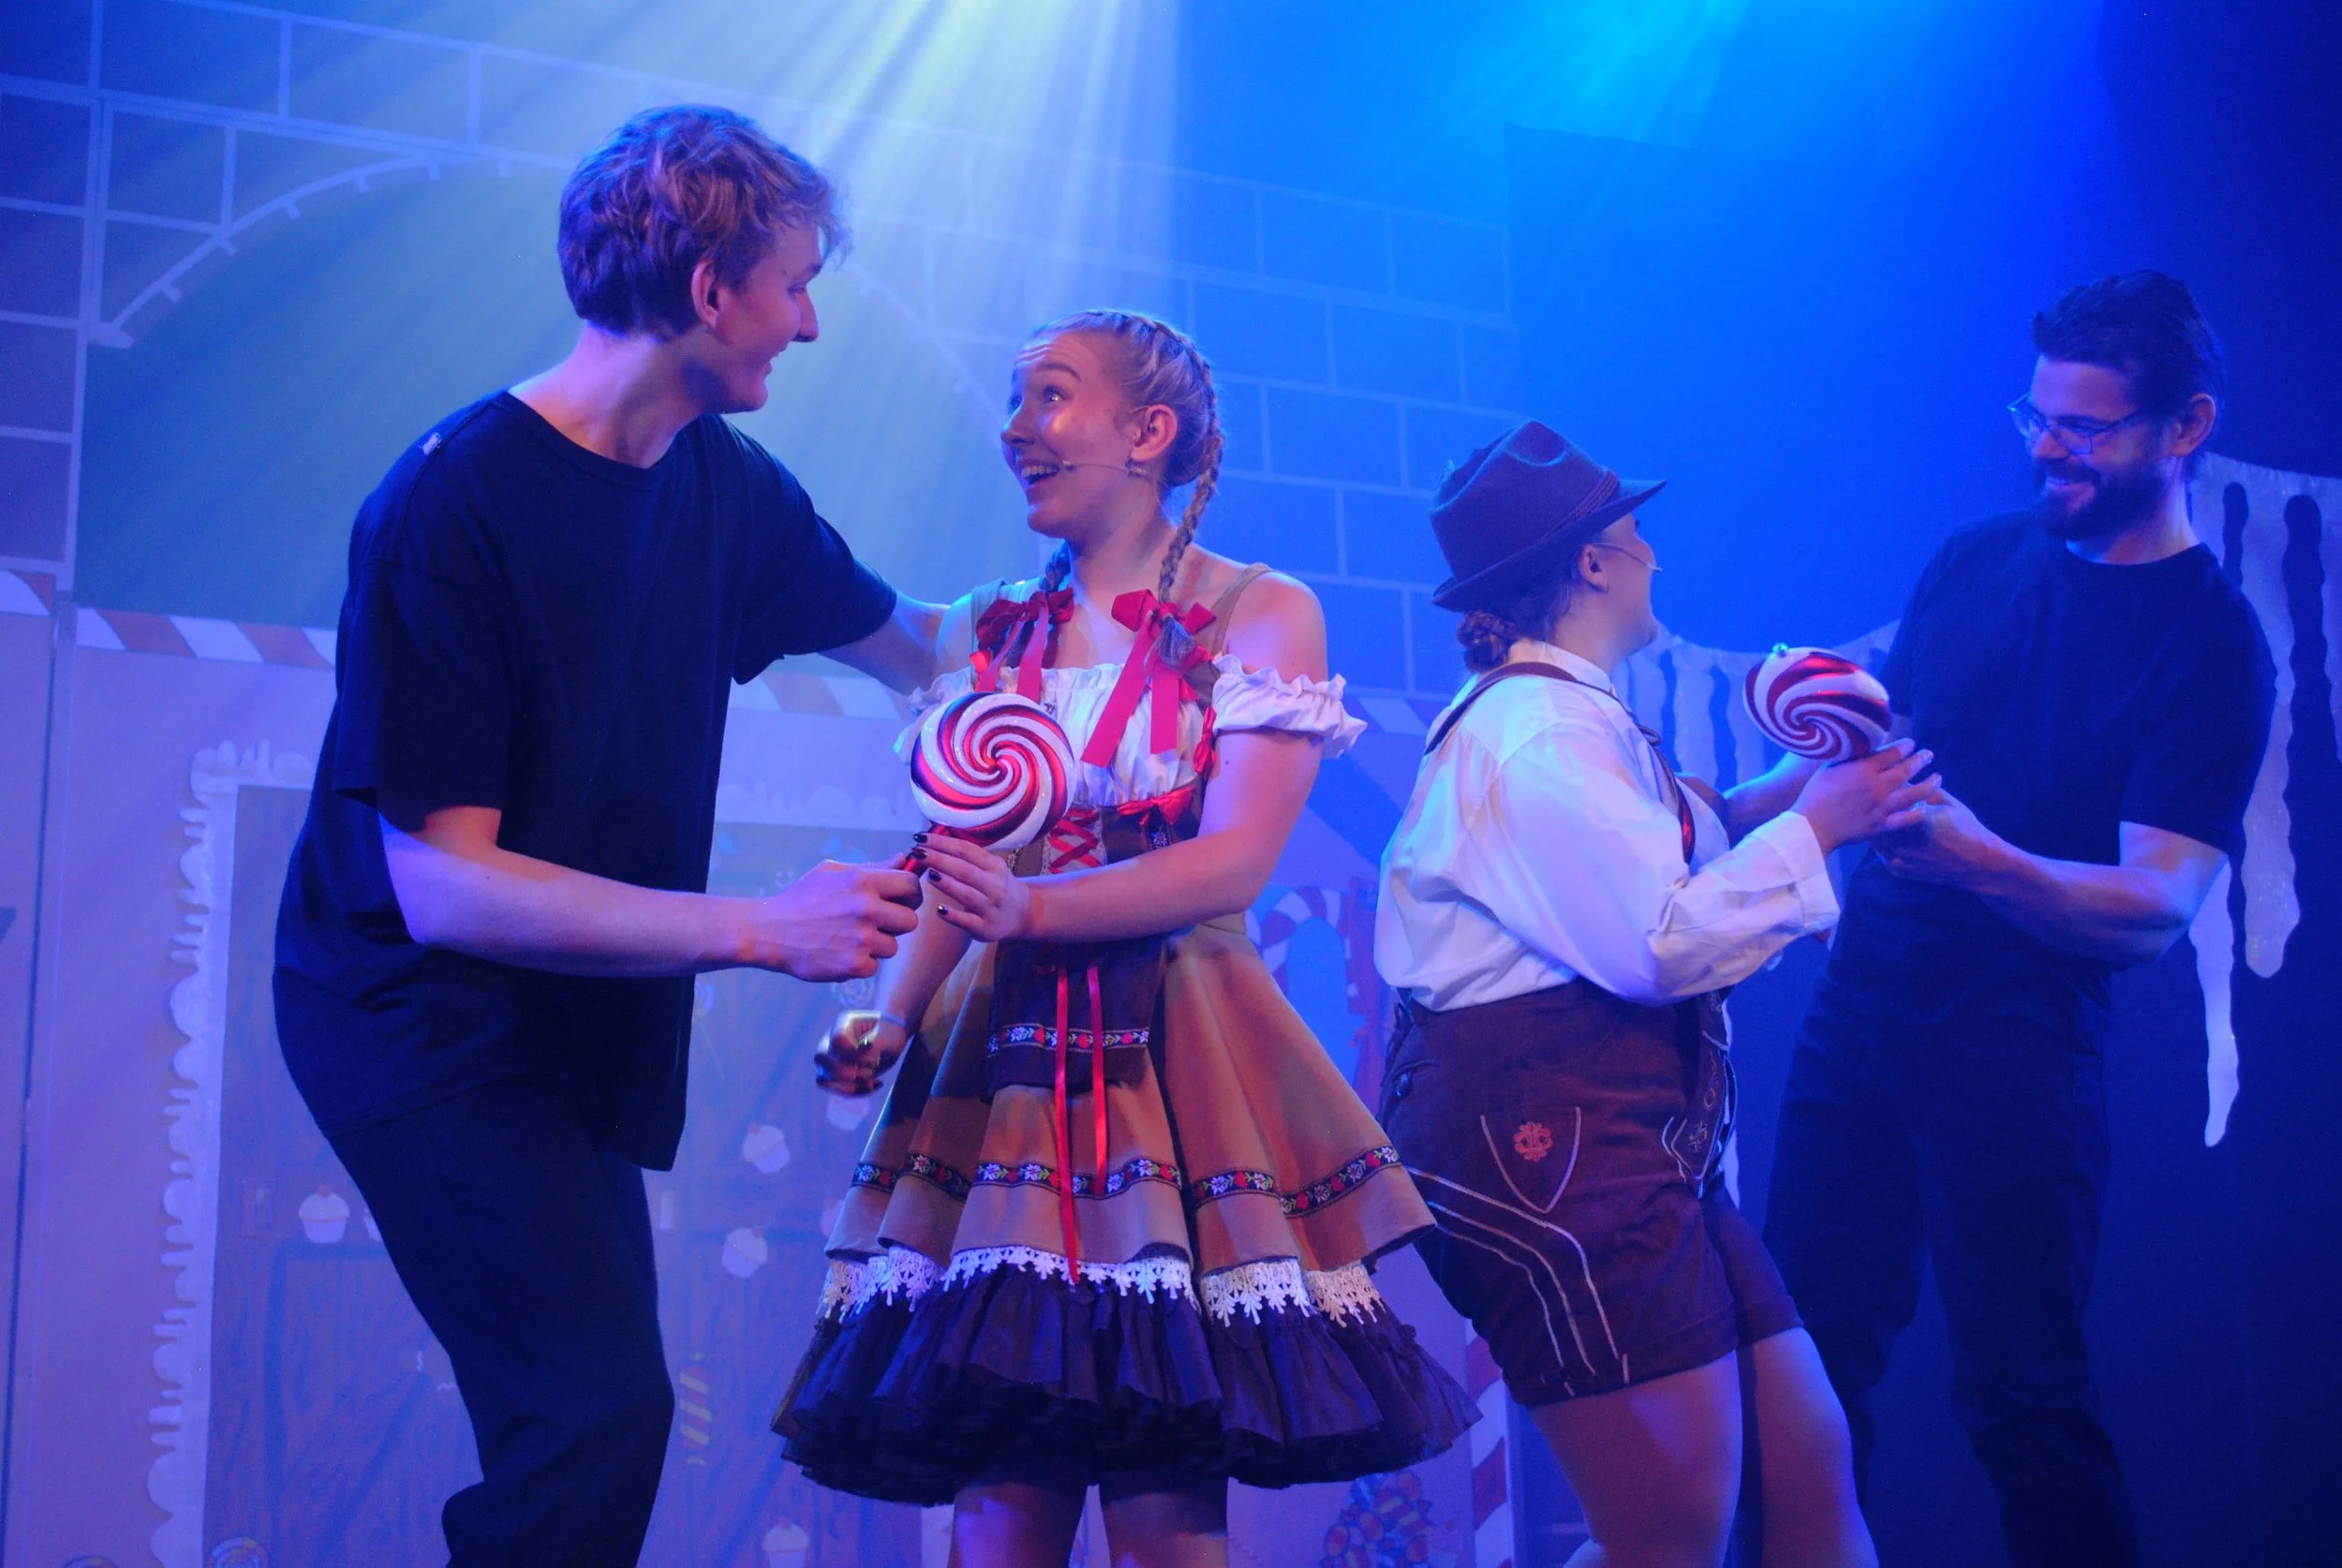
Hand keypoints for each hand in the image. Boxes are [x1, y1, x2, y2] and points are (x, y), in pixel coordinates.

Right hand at [742, 858, 920, 979]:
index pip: (911, 885)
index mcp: (862, 881)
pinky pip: (874, 966)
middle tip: (878, 924)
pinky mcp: (854, 964)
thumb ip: (872, 868)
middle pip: (910, 921)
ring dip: (877, 945)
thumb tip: (904, 859)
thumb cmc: (802, 898)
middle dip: (897, 924)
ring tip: (850, 938)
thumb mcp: (833, 872)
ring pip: (893, 947)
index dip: (912, 895)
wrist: (771, 931)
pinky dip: (860, 963)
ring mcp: (862, 938)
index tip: (904, 902)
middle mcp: (866, 908)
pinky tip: (840, 952)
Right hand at [814, 1009, 908, 1096]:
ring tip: (871, 1082)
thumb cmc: (888, 1033)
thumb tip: (865, 1053)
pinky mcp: (833, 1072)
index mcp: (844, 1023)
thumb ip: (877, 1043)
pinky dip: (851, 1091)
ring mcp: (829, 1056)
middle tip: (869, 1072)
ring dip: (848, 1085)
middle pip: (821, 1057)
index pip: (838, 1040)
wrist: (889, 1039)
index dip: (854, 1054)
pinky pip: (831, 1087)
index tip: (874, 1059)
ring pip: (823, 1077)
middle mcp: (830, 1038)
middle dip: (846, 1071)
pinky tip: (873, 1086)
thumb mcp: (888, 1036)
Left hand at [917, 832, 1033, 941]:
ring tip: (928, 874)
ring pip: (966, 894)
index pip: (966, 850)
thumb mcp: (990, 866)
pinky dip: (953, 915)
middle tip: (917, 852)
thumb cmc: (997, 885)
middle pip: (964, 869)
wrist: (1022, 913)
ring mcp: (990, 907)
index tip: (921, 837)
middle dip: (939, 859)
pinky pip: (967, 921)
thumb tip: (933, 838)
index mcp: (994, 865)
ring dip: (946, 883)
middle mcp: (994, 885)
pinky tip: (938, 909)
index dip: (943, 842)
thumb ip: (967, 856)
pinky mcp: (985, 928)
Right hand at [1788, 740, 1940, 853]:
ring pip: (1914, 794)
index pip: (1893, 752)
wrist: (1811, 825)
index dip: (1906, 746)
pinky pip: (1906, 819)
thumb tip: (1865, 747)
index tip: (1912, 743)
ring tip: (1938, 778)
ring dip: (1929, 784)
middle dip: (1921, 760)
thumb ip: (1851, 757)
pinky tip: (1924, 808)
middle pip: (1908, 769)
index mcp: (1864, 769)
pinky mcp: (1881, 825)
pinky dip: (1918, 814)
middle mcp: (1878, 786)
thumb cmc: (1816, 793)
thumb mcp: (1830, 766)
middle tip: (1929, 755)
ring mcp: (1882, 807)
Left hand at [1873, 789, 2006, 888]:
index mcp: (1917, 818)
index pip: (1889, 801)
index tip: (1882, 788)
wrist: (1978, 862)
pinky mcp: (1899, 869)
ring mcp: (1900, 856)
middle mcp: (1905, 839)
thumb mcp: (1947, 802)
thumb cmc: (1965, 827)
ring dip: (1876, 826)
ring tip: (1877, 817)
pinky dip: (1881, 843)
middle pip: (1877, 819)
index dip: (1883, 794)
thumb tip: (1902, 780)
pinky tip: (1886, 836)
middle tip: (1874, 801)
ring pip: (1875, 837)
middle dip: (1875, 810)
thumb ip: (1923, 790)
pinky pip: (1881, 853)